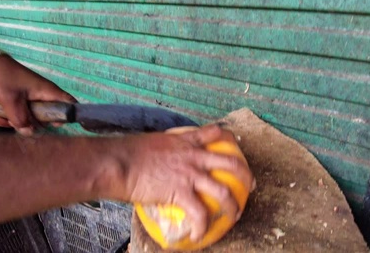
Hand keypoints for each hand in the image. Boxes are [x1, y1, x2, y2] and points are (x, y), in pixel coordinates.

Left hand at [0, 54, 75, 134]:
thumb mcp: (10, 101)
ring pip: (28, 118)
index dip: (66, 116)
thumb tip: (29, 132)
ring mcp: (29, 98)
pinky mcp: (18, 100)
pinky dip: (5, 117)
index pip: (69, 104)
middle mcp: (42, 96)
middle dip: (30, 124)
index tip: (52, 125)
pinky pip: (17, 114)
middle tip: (14, 123)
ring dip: (12, 122)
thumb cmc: (0, 77)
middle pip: (46, 117)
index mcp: (48, 92)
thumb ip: (22, 120)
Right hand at [111, 125, 253, 241]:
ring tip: (234, 215)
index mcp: (186, 141)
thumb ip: (165, 150)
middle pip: (231, 162)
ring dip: (233, 205)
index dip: (230, 139)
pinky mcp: (181, 192)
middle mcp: (193, 156)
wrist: (119, 163)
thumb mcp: (153, 144)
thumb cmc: (128, 153)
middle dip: (246, 174)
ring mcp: (190, 174)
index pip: (215, 133)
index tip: (236, 146)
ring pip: (224, 190)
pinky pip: (199, 214)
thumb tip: (160, 160)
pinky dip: (202, 227)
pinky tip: (198, 236)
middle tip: (250, 185)